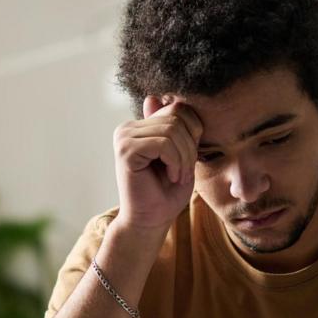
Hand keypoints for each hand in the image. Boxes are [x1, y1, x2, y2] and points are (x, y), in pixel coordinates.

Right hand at [112, 96, 202, 231]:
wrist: (151, 221)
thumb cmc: (167, 192)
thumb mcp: (180, 155)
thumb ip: (173, 128)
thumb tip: (154, 97)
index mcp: (140, 126)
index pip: (178, 108)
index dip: (193, 132)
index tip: (189, 160)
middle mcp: (128, 128)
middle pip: (176, 117)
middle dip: (190, 147)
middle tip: (185, 172)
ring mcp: (124, 137)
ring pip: (172, 130)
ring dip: (184, 158)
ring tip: (178, 175)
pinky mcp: (125, 150)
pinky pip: (164, 144)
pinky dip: (176, 162)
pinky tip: (171, 176)